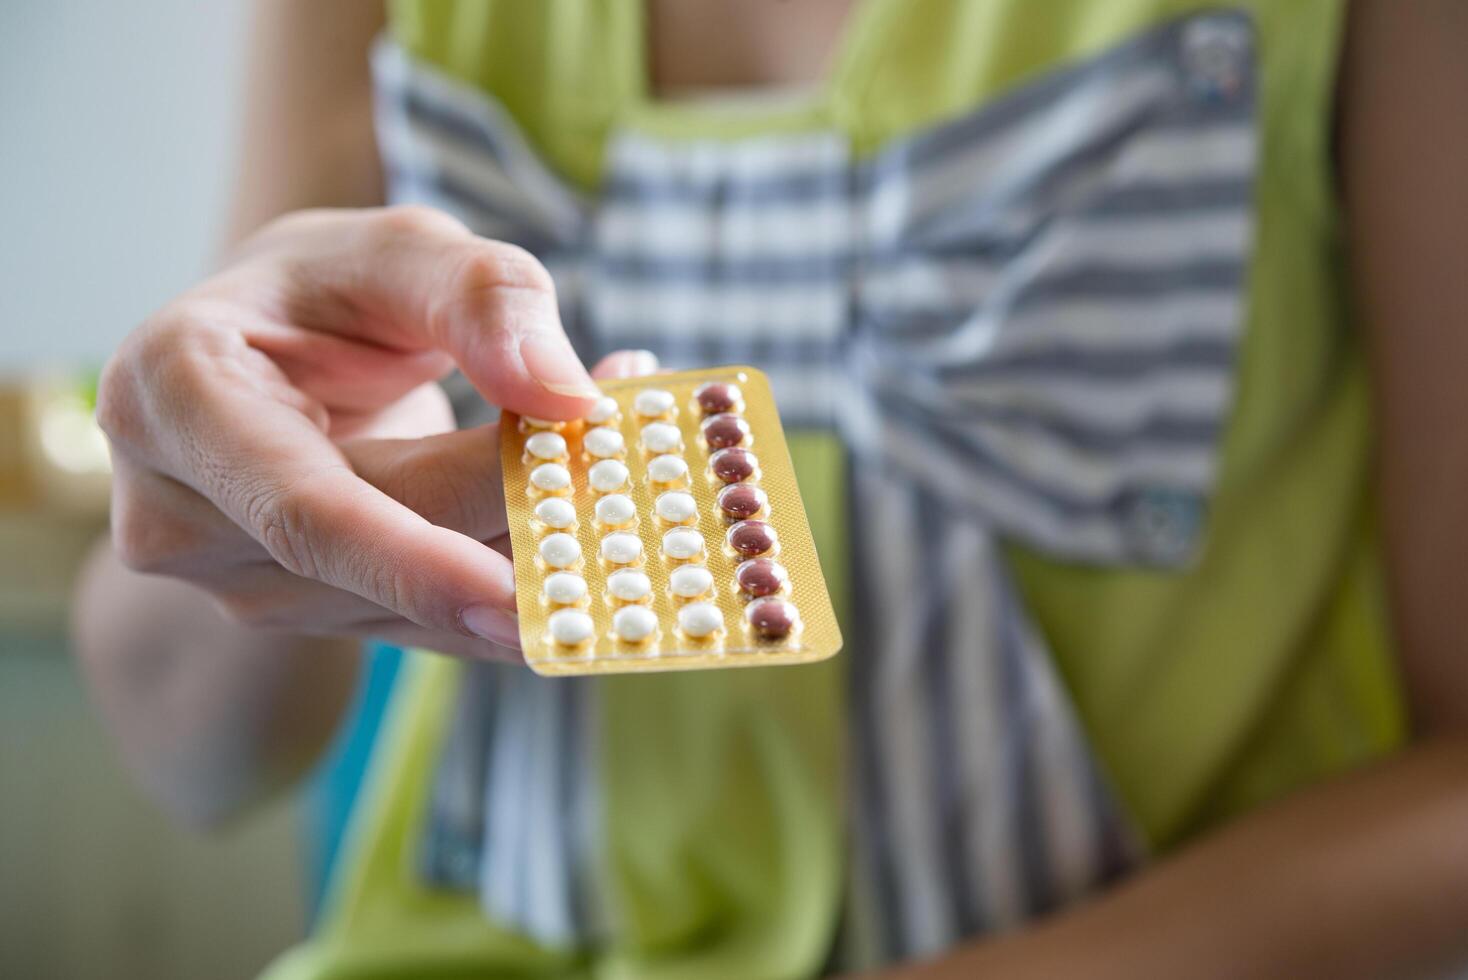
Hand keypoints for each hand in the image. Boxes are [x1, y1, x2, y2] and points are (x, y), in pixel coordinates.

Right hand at [98, 205, 650, 660]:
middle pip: (384, 555)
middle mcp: (183, 515)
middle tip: (649, 485)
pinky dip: (523, 580)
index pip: (306, 509)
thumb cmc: (326, 292)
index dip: (420, 560)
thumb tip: (566, 394)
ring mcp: (241, 583)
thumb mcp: (398, 250)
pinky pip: (433, 621)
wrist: (269, 361)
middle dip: (525, 529)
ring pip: (420, 606)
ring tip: (637, 468)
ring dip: (541, 553)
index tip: (540, 586)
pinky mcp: (311, 618)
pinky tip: (593, 523)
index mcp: (174, 397)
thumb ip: (480, 295)